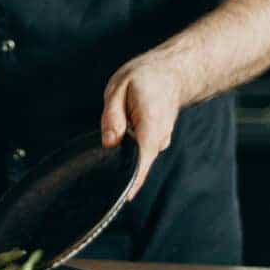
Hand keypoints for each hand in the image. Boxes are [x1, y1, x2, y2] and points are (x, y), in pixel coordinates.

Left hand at [100, 50, 183, 199]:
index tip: (123, 198)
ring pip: (138, 158)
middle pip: (138, 164)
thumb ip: (112, 117)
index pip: (142, 161)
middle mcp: (158, 138)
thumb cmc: (144, 78)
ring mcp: (159, 142)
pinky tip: (120, 141)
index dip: (133, 181)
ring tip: (110, 145)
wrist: (172, 72)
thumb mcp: (119, 89)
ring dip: (123, 158)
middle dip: (120, 171)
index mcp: (149, 126)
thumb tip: (110, 142)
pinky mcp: (156, 142)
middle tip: (98, 177)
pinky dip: (129, 152)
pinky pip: (140, 153)